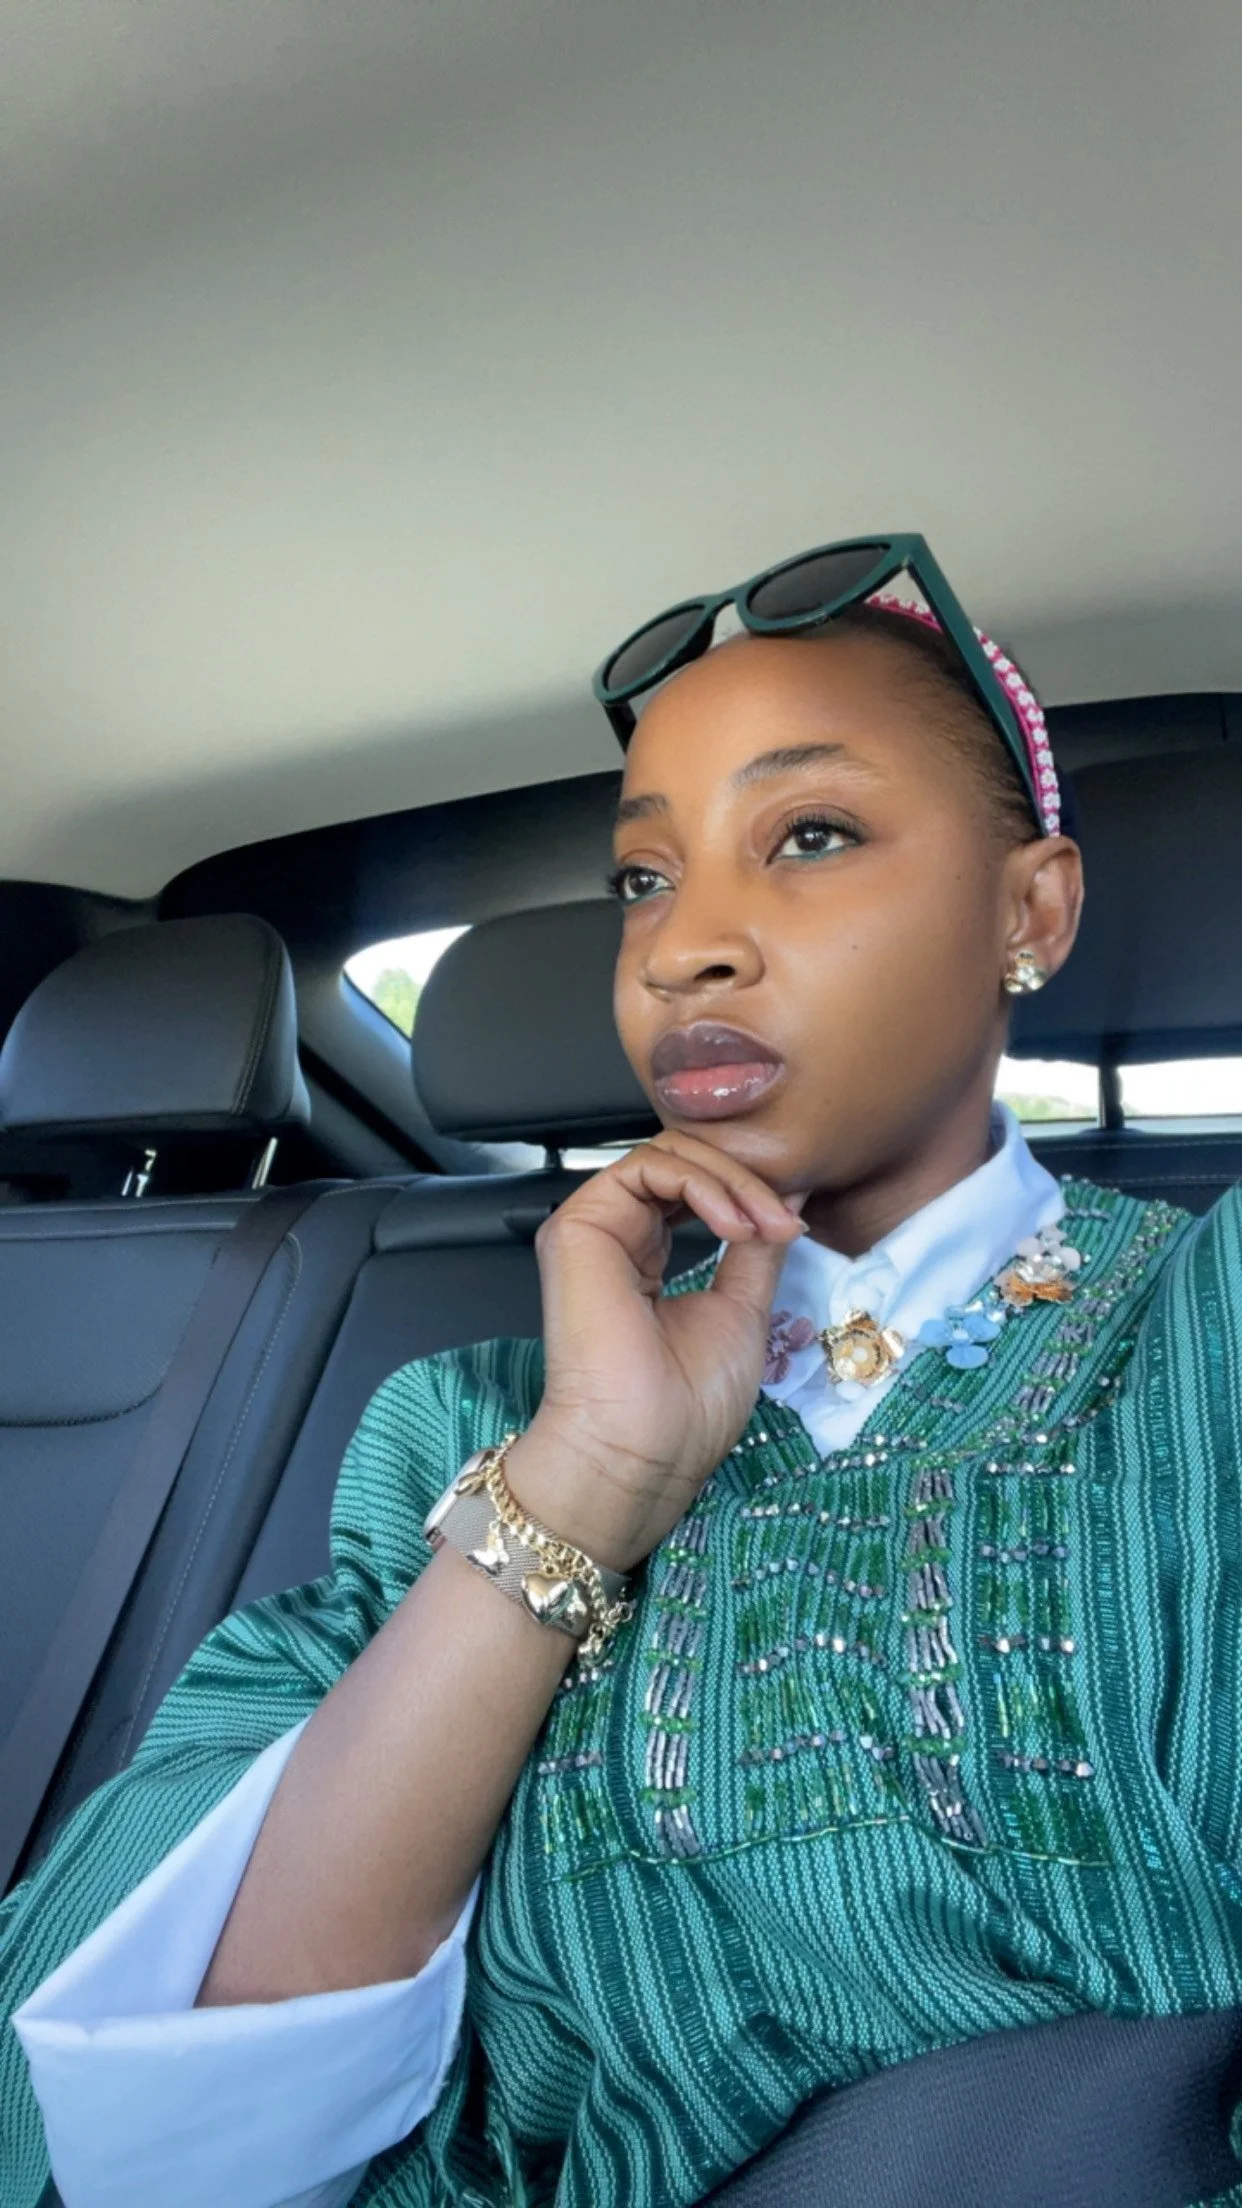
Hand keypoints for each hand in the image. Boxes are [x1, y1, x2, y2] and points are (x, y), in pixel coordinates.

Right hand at [507, 1132, 806, 1572]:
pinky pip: (647, 1168)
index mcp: (647, 1259)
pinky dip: (703, 1183)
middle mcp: (617, 1237)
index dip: (749, 1193)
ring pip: (668, 1156)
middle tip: (785, 1222)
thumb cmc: (685, 1406)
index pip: (695, 1190)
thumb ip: (756, 1247)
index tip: (793, 1228)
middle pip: (683, 1164)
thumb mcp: (743, 1309)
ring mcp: (595, 1228)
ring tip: (765, 1225)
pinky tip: (734, 1224)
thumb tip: (789, 1197)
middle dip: (746, 1180)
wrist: (643, 1450)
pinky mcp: (579, 1224)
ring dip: (731, 1181)